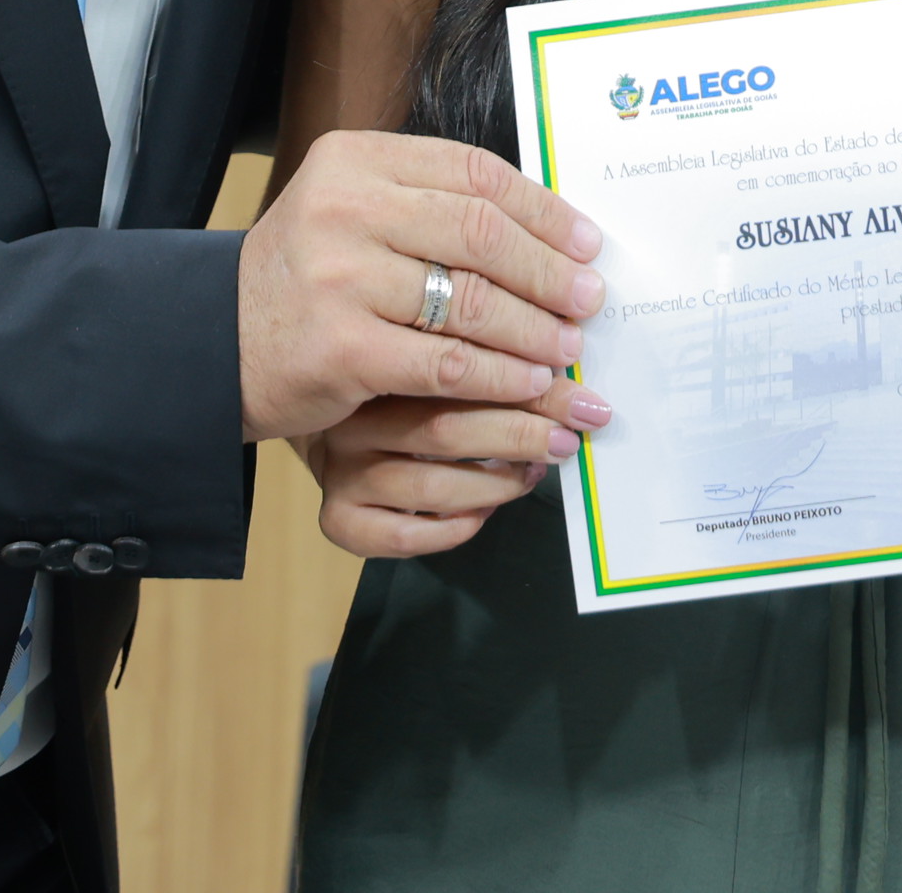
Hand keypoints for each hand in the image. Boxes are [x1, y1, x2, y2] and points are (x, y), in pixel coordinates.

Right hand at [238, 128, 609, 443]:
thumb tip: (547, 229)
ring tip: (568, 345)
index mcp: (355, 159)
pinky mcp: (343, 347)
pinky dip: (500, 375)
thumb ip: (430, 205)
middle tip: (590, 298)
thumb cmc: (304, 278)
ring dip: (534, 328)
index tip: (586, 242)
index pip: (474, 172)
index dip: (542, 209)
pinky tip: (529, 383)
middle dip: (548, 270)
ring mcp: (340, 277)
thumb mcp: (353, 213)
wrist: (214, 345)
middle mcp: (345, 207)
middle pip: (481, 232)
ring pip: (472, 300)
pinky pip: (449, 361)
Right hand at [297, 393, 590, 559]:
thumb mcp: (436, 368)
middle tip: (568, 439)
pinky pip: (403, 535)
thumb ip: (486, 366)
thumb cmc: (399, 391)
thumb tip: (568, 376)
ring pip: (431, 486)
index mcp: (380, 367)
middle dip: (521, 436)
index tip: (580, 399)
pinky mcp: (340, 518)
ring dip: (496, 483)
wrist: (321, 415)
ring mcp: (342, 472)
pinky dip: (453, 528)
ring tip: (534, 473)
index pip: (459, 372)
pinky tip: (484, 511)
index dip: (528, 386)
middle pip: (445, 429)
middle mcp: (353, 419)